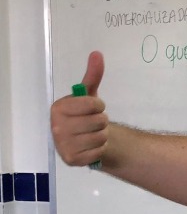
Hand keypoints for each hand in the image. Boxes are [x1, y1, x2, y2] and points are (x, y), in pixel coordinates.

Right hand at [50, 51, 108, 166]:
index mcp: (58, 108)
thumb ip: (93, 75)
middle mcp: (56, 126)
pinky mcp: (72, 159)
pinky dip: (100, 149)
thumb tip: (97, 54)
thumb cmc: (84, 115)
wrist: (84, 140)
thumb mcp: (89, 95)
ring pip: (101, 136)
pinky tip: (91, 146)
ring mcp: (63, 144)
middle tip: (93, 124)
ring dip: (102, 135)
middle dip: (102, 122)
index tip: (93, 108)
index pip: (93, 104)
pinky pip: (99, 152)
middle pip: (100, 121)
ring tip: (92, 134)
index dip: (99, 106)